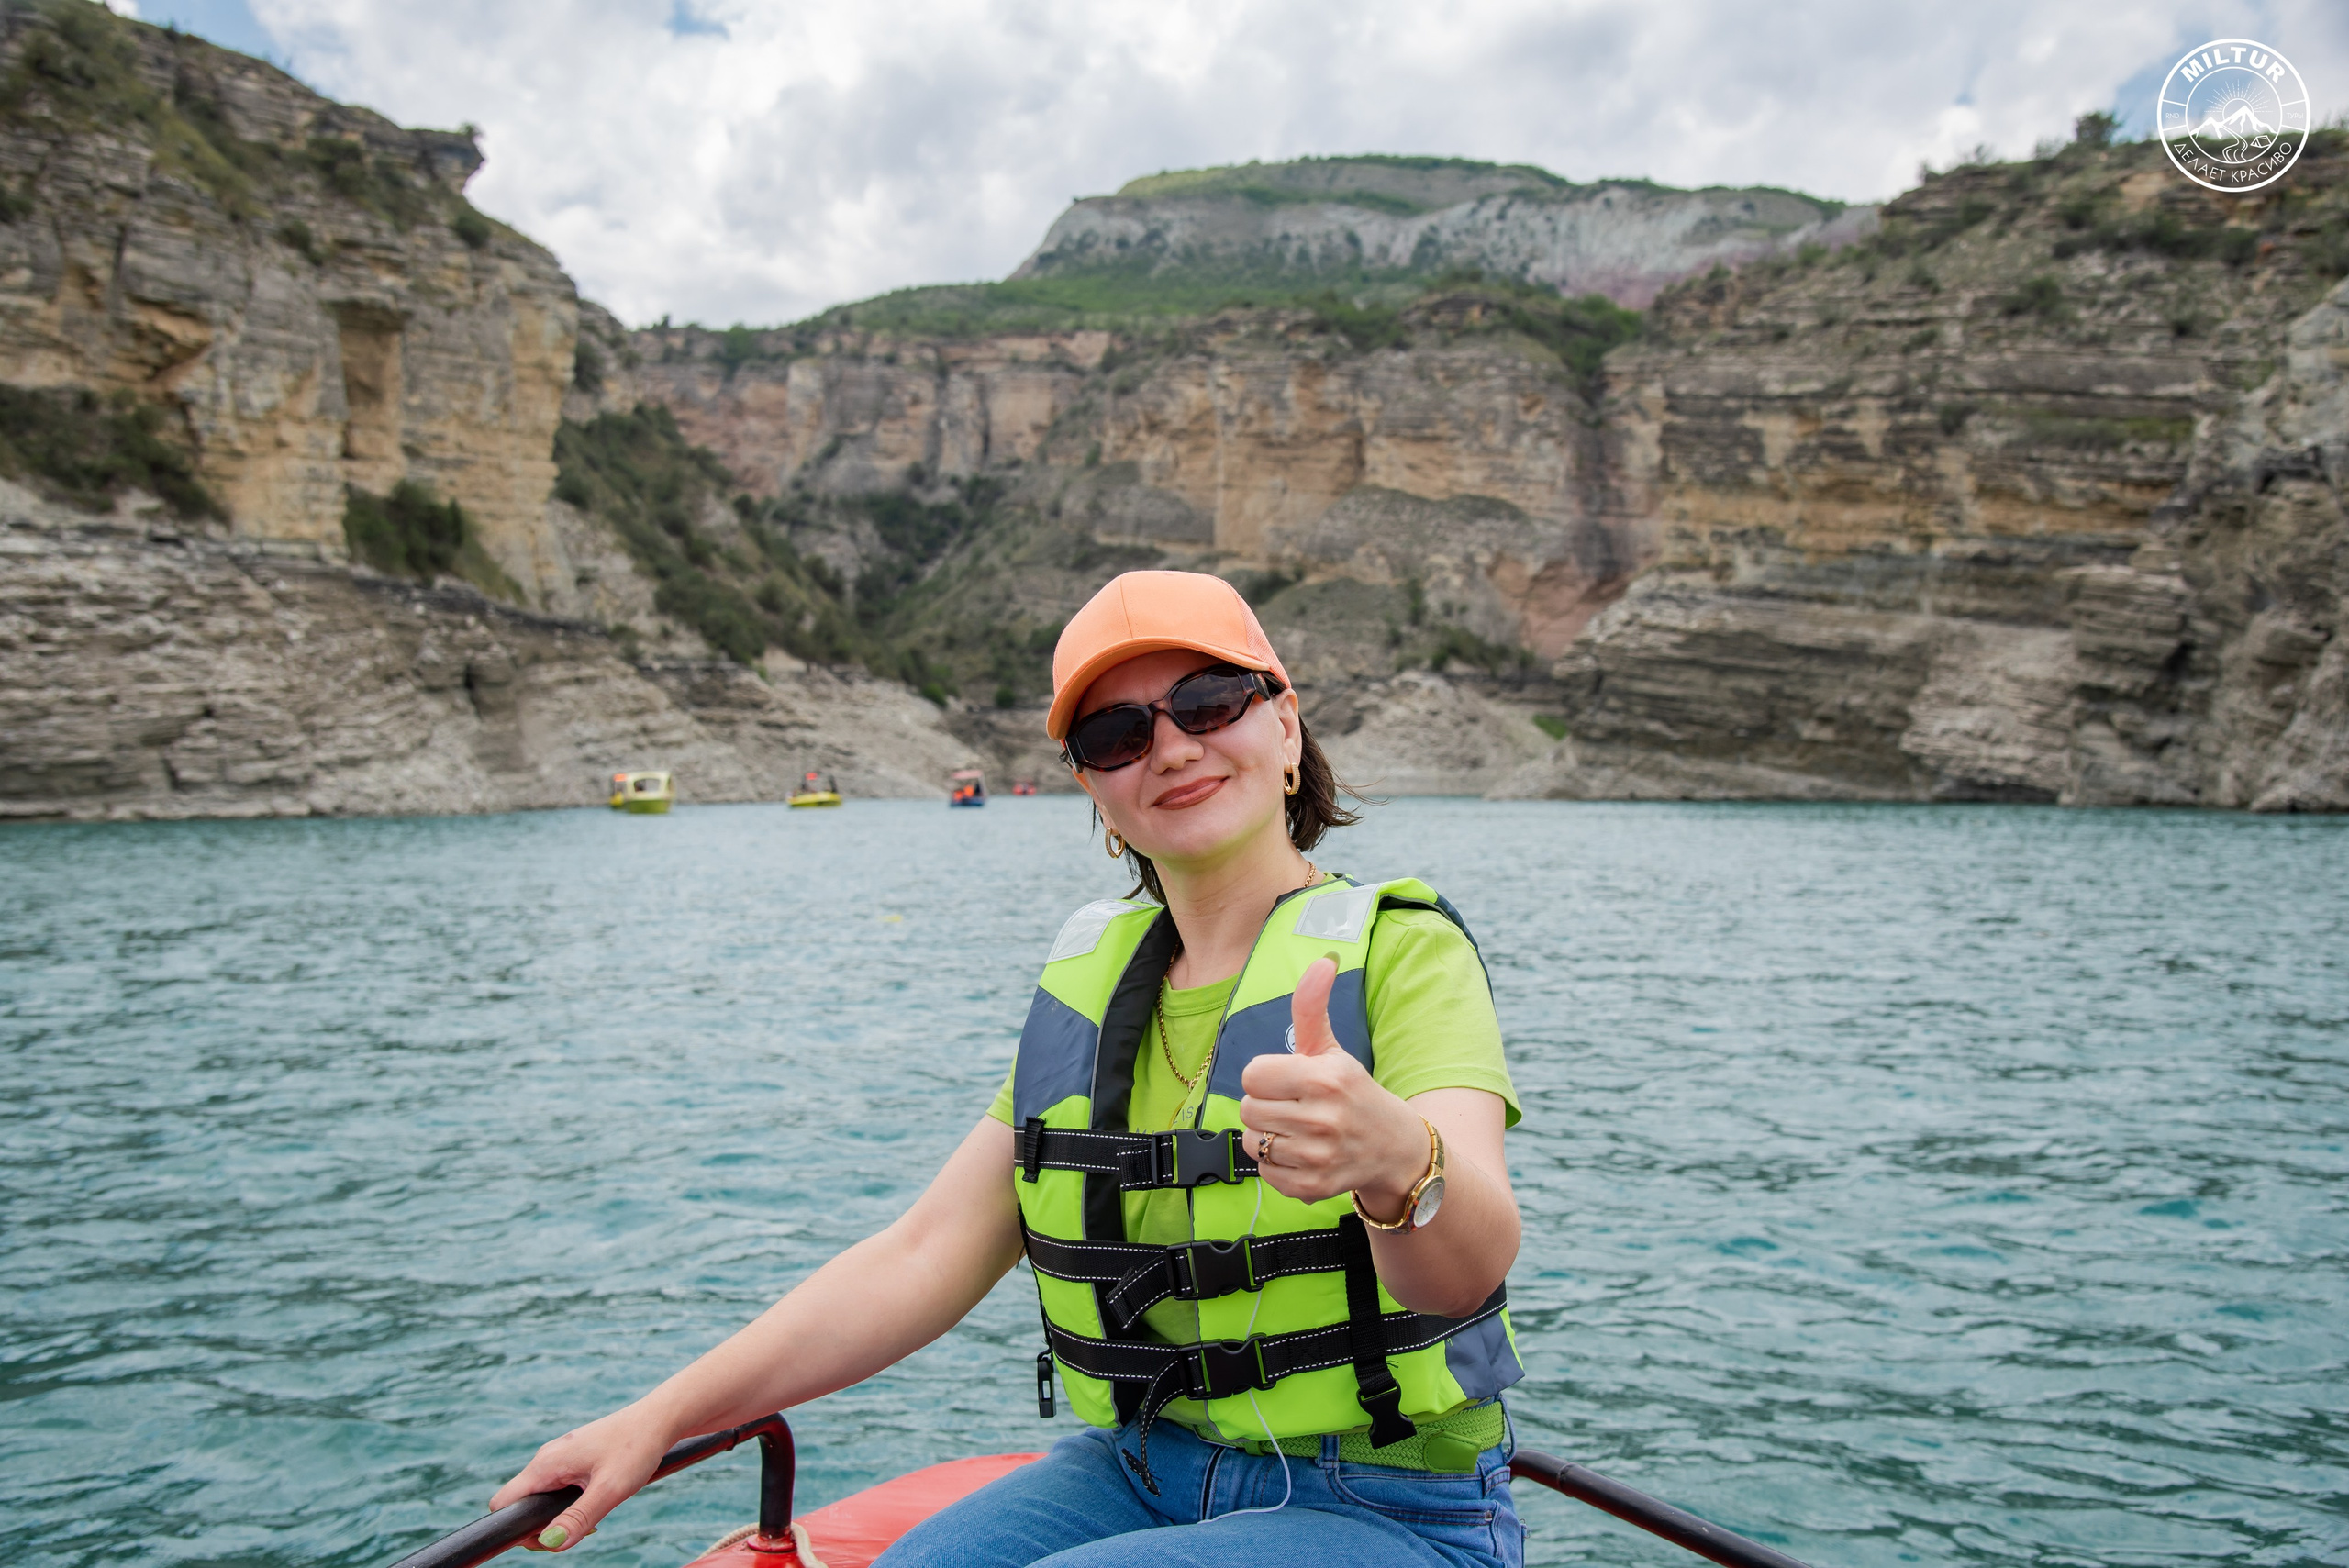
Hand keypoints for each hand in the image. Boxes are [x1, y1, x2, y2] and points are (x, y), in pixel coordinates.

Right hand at [489, 1405, 671, 1551]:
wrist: (659, 1419)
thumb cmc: (637, 1447)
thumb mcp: (610, 1489)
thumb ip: (578, 1517)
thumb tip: (551, 1544)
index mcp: (546, 1464)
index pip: (503, 1503)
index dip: (516, 1528)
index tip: (550, 1537)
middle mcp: (546, 1458)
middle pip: (522, 1503)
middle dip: (544, 1525)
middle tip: (581, 1529)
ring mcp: (559, 1456)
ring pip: (541, 1496)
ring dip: (560, 1515)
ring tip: (593, 1517)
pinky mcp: (573, 1457)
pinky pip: (557, 1487)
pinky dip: (569, 1502)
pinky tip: (596, 1500)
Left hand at [1238, 956, 1424, 1209]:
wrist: (1393, 1148)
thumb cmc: (1353, 1092)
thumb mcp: (1332, 1049)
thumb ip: (1312, 1007)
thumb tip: (1321, 960)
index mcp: (1325, 1078)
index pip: (1252, 1075)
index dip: (1266, 1077)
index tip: (1288, 1081)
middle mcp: (1322, 1119)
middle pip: (1247, 1109)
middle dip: (1266, 1106)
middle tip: (1295, 1107)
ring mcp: (1318, 1156)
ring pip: (1252, 1142)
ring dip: (1268, 1137)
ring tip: (1299, 1131)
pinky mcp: (1313, 1187)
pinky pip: (1265, 1173)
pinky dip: (1277, 1165)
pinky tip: (1303, 1154)